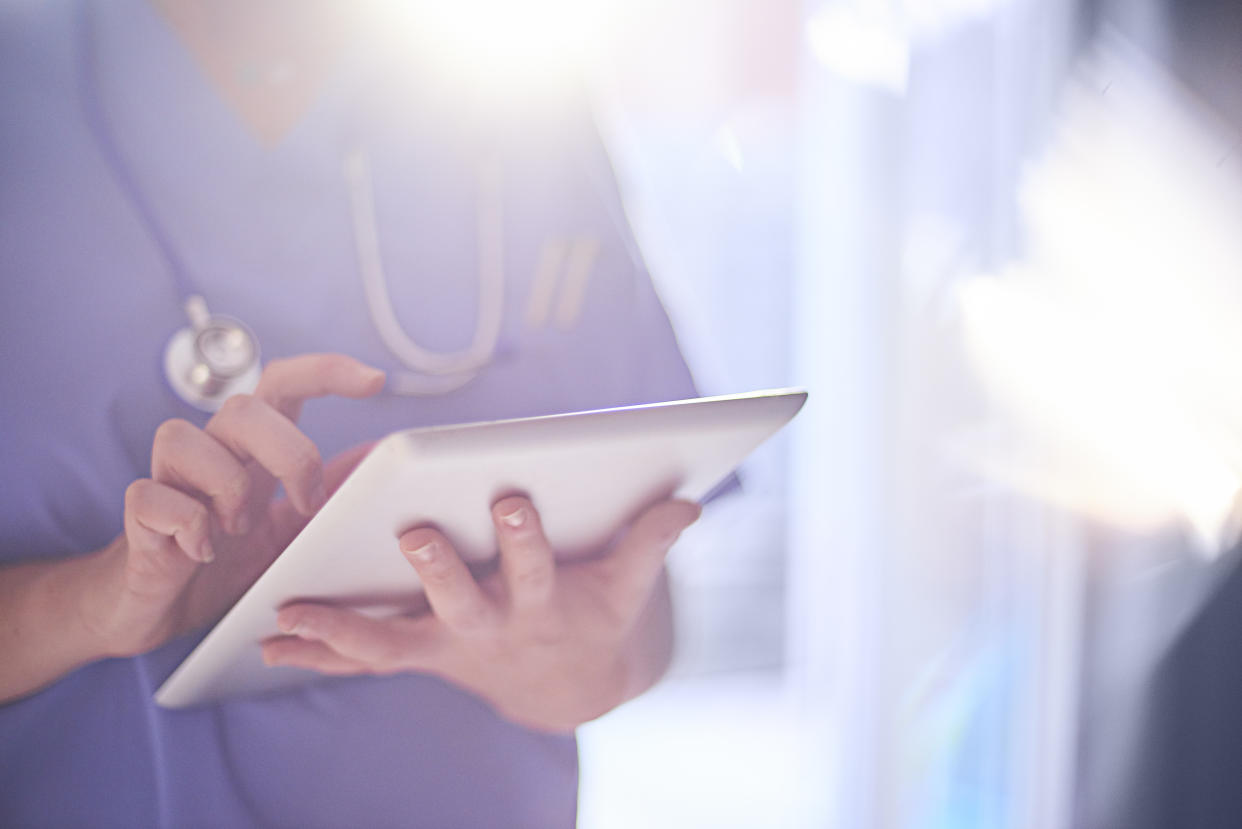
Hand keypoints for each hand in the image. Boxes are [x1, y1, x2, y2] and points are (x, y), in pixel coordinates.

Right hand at [81, 354, 384, 657]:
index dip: (326, 371)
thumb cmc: (224, 563)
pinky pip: (151, 495)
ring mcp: (170, 482)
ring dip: (227, 486)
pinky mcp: (140, 518)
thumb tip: (376, 456)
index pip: (283, 384)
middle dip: (289, 452)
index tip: (375, 382)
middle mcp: (211, 453)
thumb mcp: (292, 530)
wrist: (163, 612)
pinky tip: (201, 552)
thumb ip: (328, 493)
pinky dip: (186, 524)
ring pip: (182, 437)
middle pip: (243, 407)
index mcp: (253, 450)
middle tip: (306, 504)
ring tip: (237, 531)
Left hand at [262, 496, 701, 732]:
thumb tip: (688, 501)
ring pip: (392, 644)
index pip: (536, 569)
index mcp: (542, 605)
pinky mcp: (422, 654)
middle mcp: (491, 629)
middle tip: (411, 533)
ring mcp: (450, 647)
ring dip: (341, 631)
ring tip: (288, 613)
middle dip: (437, 572)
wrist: (565, 688)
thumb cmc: (595, 619)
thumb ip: (648, 540)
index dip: (525, 539)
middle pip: (461, 603)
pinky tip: (271, 639)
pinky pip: (366, 658)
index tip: (510, 498)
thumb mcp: (627, 587)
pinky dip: (320, 651)